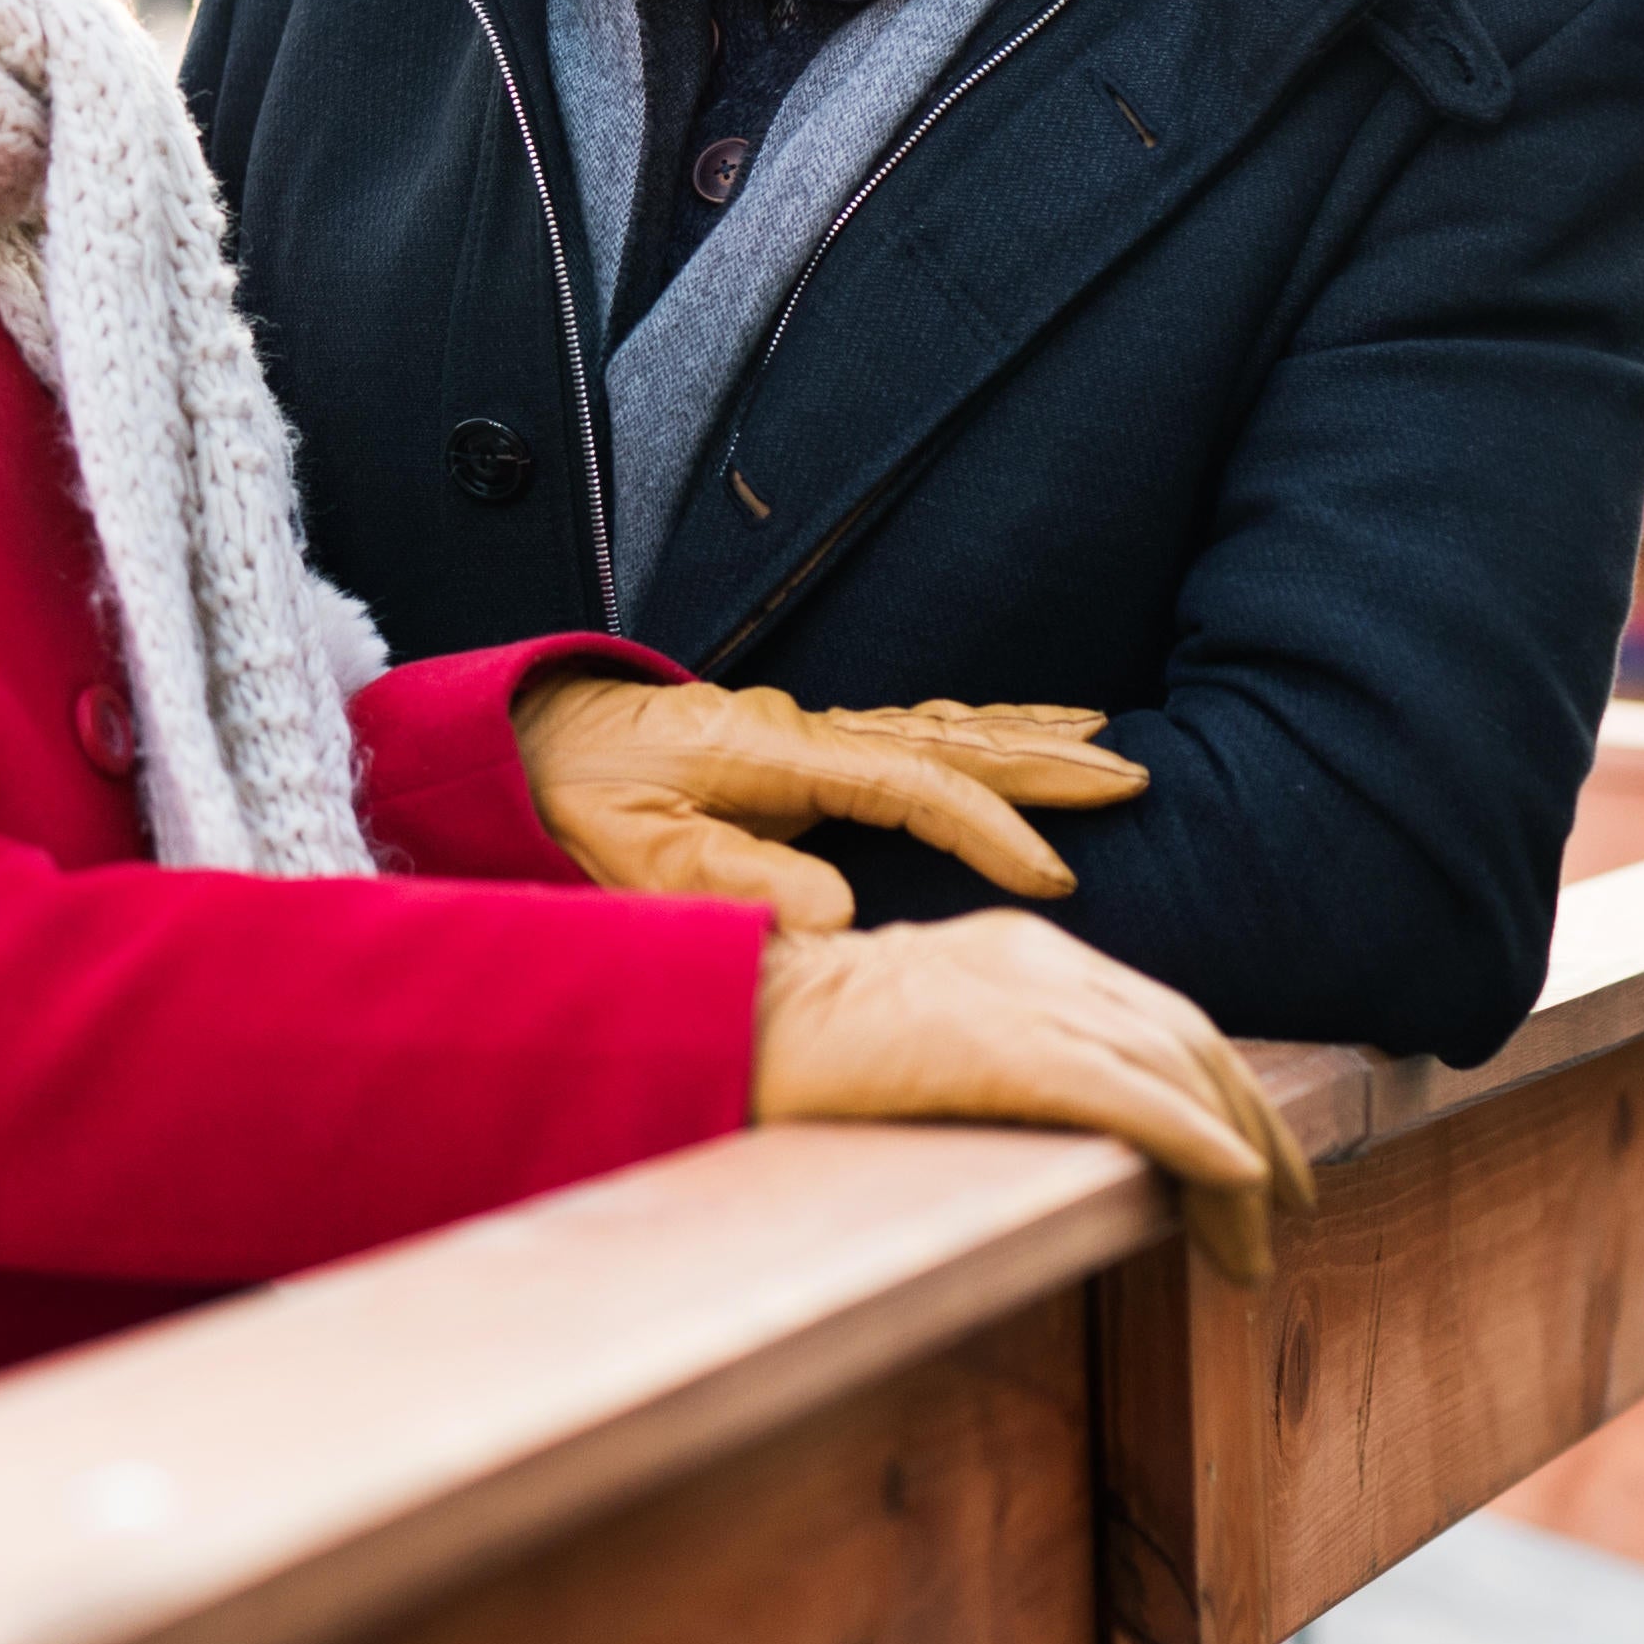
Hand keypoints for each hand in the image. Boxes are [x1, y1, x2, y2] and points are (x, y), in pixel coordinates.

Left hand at [514, 675, 1142, 930]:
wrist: (512, 740)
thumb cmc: (565, 795)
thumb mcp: (629, 850)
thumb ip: (729, 877)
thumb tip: (838, 913)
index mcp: (773, 752)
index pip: (910, 782)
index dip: (985, 828)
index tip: (1051, 876)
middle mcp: (799, 731)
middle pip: (945, 738)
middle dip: (1039, 760)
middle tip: (1131, 776)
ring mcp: (799, 734)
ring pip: (935, 730)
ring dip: (1020, 741)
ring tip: (1106, 747)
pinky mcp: (790, 750)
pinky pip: (905, 738)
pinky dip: (971, 738)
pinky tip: (1006, 741)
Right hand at [747, 914, 1316, 1281]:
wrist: (728, 1015)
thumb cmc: (791, 1040)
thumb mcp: (913, 1031)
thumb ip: (988, 1055)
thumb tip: (1049, 1125)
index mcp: (1020, 948)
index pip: (1157, 1012)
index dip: (1219, 1085)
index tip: (1253, 1156)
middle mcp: (1041, 960)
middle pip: (1186, 1039)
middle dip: (1252, 1122)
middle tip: (1289, 1207)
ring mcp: (1025, 996)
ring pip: (1177, 1073)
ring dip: (1237, 1166)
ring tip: (1255, 1245)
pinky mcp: (1008, 1047)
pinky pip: (1136, 1097)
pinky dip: (1200, 1142)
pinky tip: (1239, 1190)